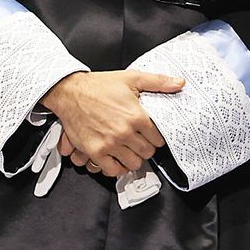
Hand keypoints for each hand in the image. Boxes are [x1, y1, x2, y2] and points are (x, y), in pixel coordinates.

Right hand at [39, 69, 182, 176]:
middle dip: (147, 148)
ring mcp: (109, 143)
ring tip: (131, 151)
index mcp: (136, 116)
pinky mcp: (95, 151)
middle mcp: (124, 132)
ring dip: (134, 159)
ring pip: (133, 163)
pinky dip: (117, 168)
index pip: (157, 138)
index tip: (152, 136)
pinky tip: (118, 159)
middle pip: (147, 152)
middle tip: (142, 143)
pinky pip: (112, 170)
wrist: (70, 92)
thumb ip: (158, 82)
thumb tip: (179, 83)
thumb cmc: (99, 85)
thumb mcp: (132, 78)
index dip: (157, 138)